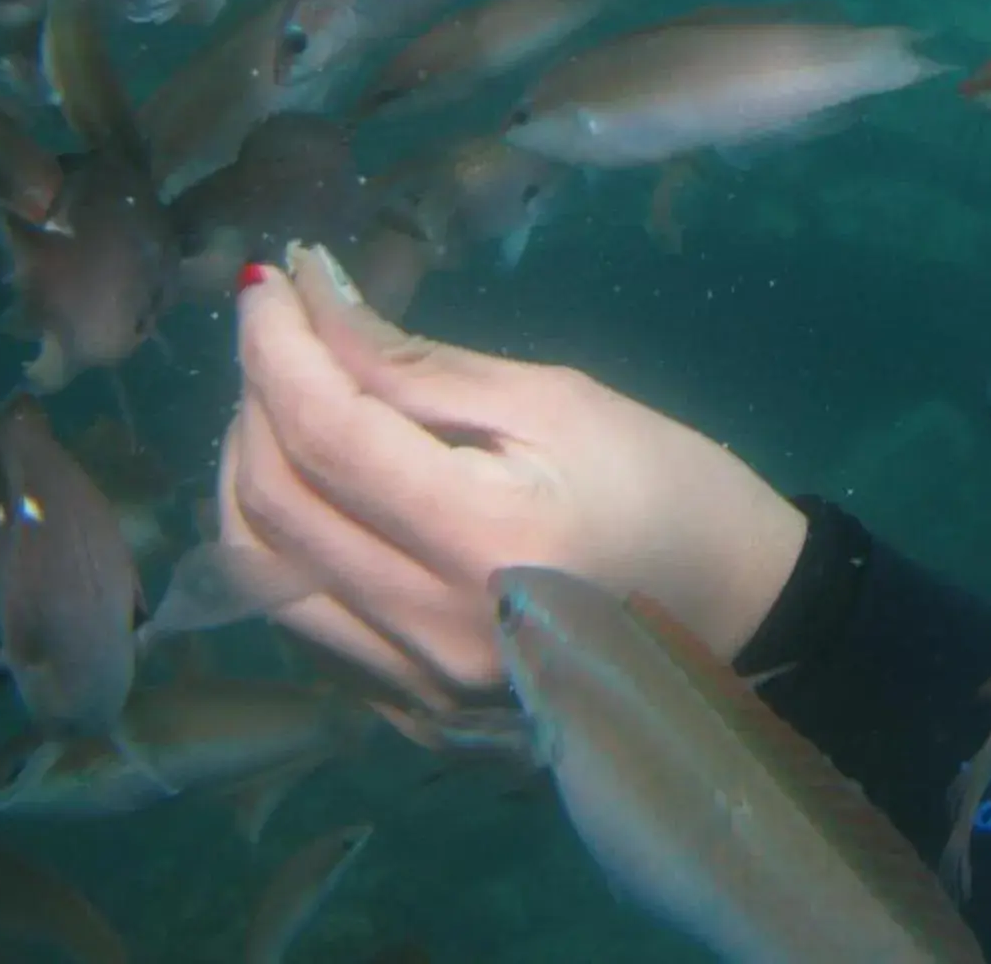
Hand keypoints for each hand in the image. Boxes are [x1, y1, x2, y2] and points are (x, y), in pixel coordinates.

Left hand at [216, 244, 808, 705]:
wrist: (740, 618)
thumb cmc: (670, 488)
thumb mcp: (559, 400)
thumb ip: (420, 364)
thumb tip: (310, 294)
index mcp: (486, 541)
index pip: (328, 435)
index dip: (277, 347)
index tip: (268, 279)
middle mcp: (431, 631)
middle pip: (272, 505)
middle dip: (256, 398)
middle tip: (287, 332)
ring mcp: (414, 687)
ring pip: (259, 572)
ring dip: (250, 472)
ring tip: (291, 405)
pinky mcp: (406, 712)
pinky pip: (299, 618)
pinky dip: (287, 539)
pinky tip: (329, 489)